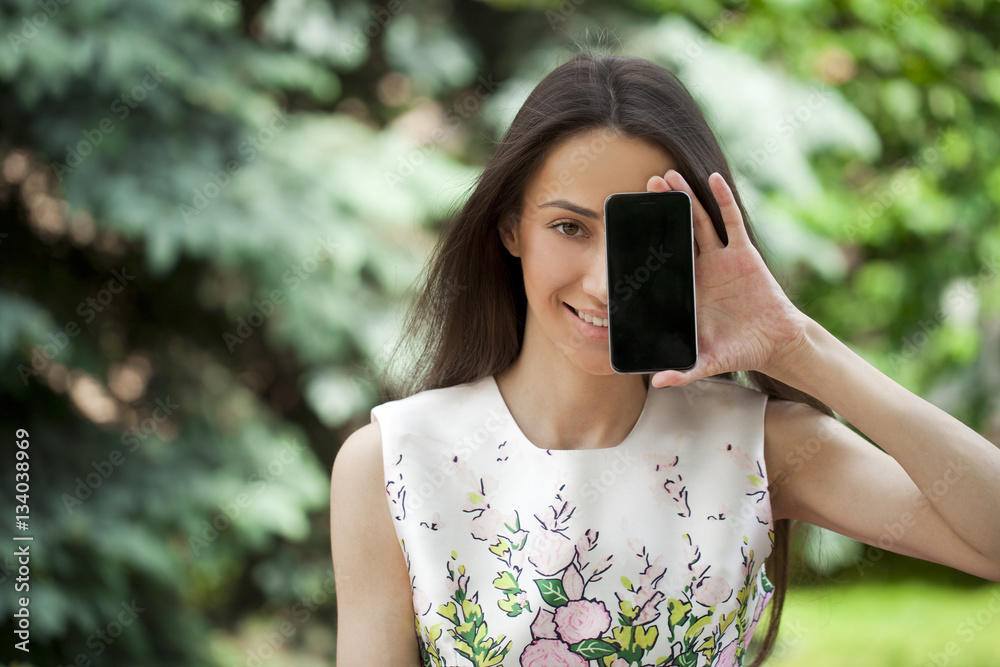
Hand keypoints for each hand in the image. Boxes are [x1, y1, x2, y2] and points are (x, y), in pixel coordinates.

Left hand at [646, 170, 809, 387]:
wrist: (775, 344)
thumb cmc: (738, 350)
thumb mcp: (708, 361)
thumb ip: (684, 371)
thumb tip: (658, 383)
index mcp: (686, 290)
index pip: (661, 262)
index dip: (646, 244)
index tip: (625, 228)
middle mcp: (700, 269)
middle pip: (677, 233)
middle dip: (661, 210)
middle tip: (643, 187)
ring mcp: (722, 258)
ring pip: (700, 221)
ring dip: (685, 198)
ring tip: (668, 176)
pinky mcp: (744, 254)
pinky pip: (732, 222)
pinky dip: (723, 200)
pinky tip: (712, 179)